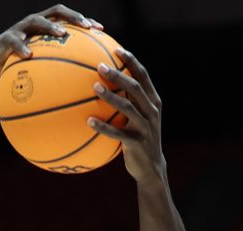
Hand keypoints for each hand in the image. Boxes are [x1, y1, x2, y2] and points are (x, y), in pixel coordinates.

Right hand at [0, 4, 102, 76]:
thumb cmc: (19, 67)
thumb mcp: (39, 66)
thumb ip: (56, 67)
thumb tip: (79, 85)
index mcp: (45, 27)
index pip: (68, 18)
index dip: (84, 20)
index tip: (100, 29)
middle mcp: (34, 23)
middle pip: (56, 11)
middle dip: (73, 17)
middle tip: (86, 27)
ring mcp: (20, 29)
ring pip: (37, 21)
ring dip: (51, 26)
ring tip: (62, 34)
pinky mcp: (6, 38)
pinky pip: (15, 41)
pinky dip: (22, 47)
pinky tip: (29, 55)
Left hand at [89, 49, 166, 182]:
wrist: (151, 168)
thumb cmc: (138, 138)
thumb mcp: (138, 118)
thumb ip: (129, 101)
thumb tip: (104, 83)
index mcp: (153, 102)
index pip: (144, 76)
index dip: (131, 61)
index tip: (117, 49)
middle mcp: (152, 112)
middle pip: (136, 88)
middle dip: (119, 75)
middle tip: (100, 66)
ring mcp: (145, 127)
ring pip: (128, 108)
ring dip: (111, 96)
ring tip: (94, 87)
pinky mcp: (137, 142)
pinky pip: (118, 133)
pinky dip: (103, 127)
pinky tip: (89, 121)